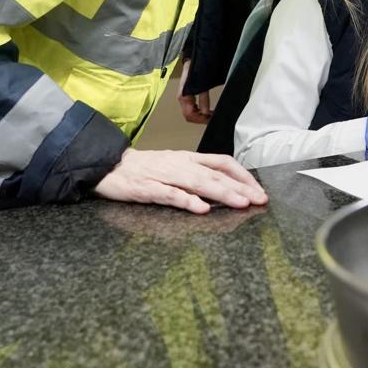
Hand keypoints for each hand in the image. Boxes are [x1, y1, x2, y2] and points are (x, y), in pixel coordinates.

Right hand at [93, 149, 267, 213]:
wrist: (108, 165)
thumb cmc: (144, 169)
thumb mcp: (174, 166)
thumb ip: (196, 174)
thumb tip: (226, 186)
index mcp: (188, 158)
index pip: (222, 162)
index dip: (242, 175)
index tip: (258, 190)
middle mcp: (180, 164)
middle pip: (215, 173)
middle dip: (240, 187)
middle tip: (259, 200)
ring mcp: (164, 175)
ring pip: (197, 182)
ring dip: (221, 192)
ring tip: (240, 203)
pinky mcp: (147, 188)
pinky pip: (170, 194)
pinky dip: (187, 201)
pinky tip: (201, 209)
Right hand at [177, 59, 212, 123]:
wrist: (192, 59)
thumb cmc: (195, 68)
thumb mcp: (202, 85)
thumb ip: (203, 99)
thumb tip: (205, 112)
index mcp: (183, 96)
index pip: (189, 114)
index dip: (200, 119)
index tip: (210, 119)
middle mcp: (182, 98)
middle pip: (189, 116)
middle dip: (200, 119)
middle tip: (212, 119)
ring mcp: (184, 97)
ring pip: (190, 114)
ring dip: (200, 116)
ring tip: (211, 116)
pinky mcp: (187, 96)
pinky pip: (191, 108)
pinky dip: (199, 112)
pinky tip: (206, 111)